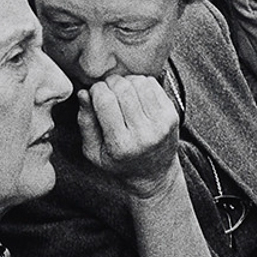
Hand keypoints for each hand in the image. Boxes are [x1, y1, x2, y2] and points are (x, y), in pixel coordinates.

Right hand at [76, 72, 180, 199]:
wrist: (154, 175)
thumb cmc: (120, 163)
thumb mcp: (94, 152)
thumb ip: (85, 123)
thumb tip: (84, 93)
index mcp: (121, 145)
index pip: (105, 101)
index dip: (96, 90)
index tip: (94, 93)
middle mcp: (144, 134)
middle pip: (123, 89)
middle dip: (110, 83)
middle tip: (107, 90)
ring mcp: (161, 123)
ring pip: (139, 83)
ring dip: (126, 81)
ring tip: (121, 93)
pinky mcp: (172, 114)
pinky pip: (153, 84)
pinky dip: (141, 83)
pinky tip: (135, 94)